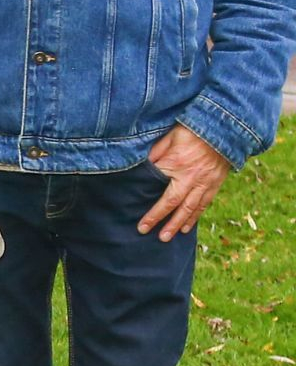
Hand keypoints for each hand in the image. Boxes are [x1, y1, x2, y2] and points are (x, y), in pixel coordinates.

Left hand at [138, 125, 232, 240]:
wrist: (223, 129)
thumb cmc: (191, 131)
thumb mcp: (168, 138)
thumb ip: (155, 153)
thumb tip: (143, 166)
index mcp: (176, 166)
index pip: (160, 194)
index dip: (151, 212)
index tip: (142, 225)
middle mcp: (191, 179)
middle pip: (175, 206)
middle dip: (163, 222)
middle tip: (153, 235)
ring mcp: (205, 183)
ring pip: (191, 209)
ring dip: (179, 224)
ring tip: (170, 236)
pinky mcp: (215, 184)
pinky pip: (204, 204)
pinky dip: (196, 216)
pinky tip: (189, 225)